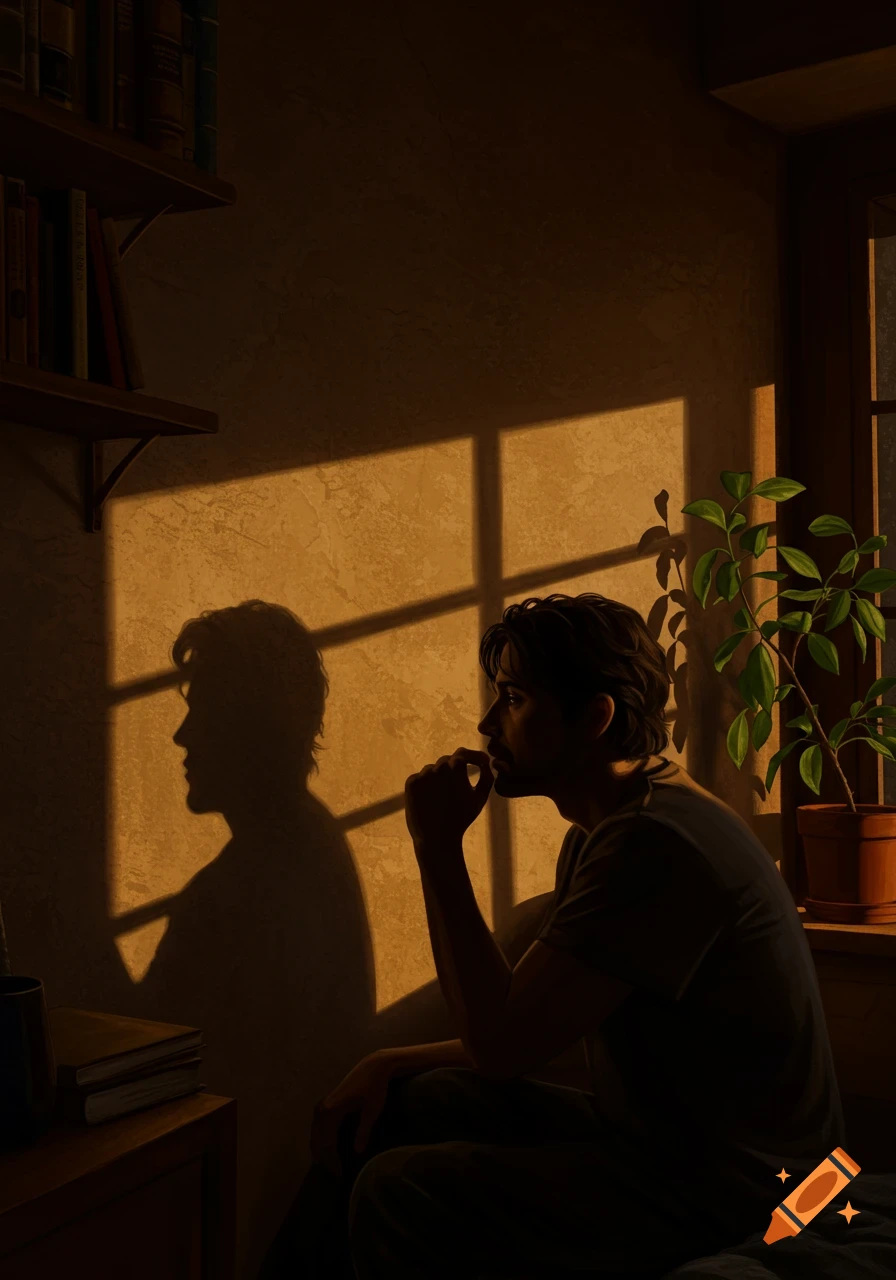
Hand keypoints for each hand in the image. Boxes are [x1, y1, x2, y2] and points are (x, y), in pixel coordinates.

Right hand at [309, 1052, 397, 1175]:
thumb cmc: (375, 1087)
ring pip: (316, 1135)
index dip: (333, 1161)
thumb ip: (363, 1131)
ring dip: (322, 1151)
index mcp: (331, 1111)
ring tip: (332, 1166)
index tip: (340, 1175)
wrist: (374, 1066)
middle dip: (325, 1159)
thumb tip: (357, 1152)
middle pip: (318, 1141)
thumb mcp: (372, 1110)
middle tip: (336, 1175)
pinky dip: (322, 1141)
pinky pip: (319, 1128)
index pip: (328, 1143)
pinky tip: (329, 1150)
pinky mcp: (326, 1104)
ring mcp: (322, 1106)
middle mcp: (322, 1109)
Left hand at [404, 748, 493, 849]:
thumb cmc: (462, 819)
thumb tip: (487, 763)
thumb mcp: (480, 798)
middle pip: (447, 761)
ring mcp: (423, 774)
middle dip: (453, 771)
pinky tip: (431, 801)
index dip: (472, 756)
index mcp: (456, 767)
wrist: (436, 838)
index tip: (479, 762)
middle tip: (457, 788)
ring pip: (433, 770)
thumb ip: (487, 776)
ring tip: (443, 799)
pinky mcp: (411, 783)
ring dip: (439, 778)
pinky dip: (426, 786)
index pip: (463, 753)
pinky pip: (421, 778)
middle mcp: (438, 766)